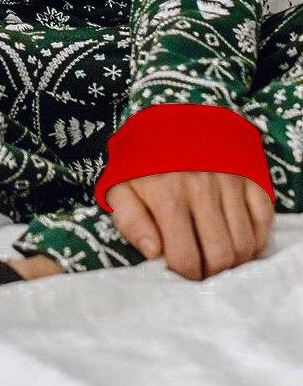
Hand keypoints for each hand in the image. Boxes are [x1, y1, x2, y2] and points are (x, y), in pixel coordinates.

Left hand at [107, 170, 273, 279]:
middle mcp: (201, 188)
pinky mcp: (249, 175)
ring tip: (217, 258)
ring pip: (244, 244)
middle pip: (220, 256)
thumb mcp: (120, 185)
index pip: (184, 258)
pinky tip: (238, 241)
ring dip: (233, 261)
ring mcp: (229, 181)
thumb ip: (130, 222)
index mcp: (166, 194)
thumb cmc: (142, 157)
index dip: (183, 275)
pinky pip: (263, 221)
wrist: (169, 110)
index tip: (180, 273)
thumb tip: (153, 253)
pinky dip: (255, 240)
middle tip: (202, 270)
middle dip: (211, 274)